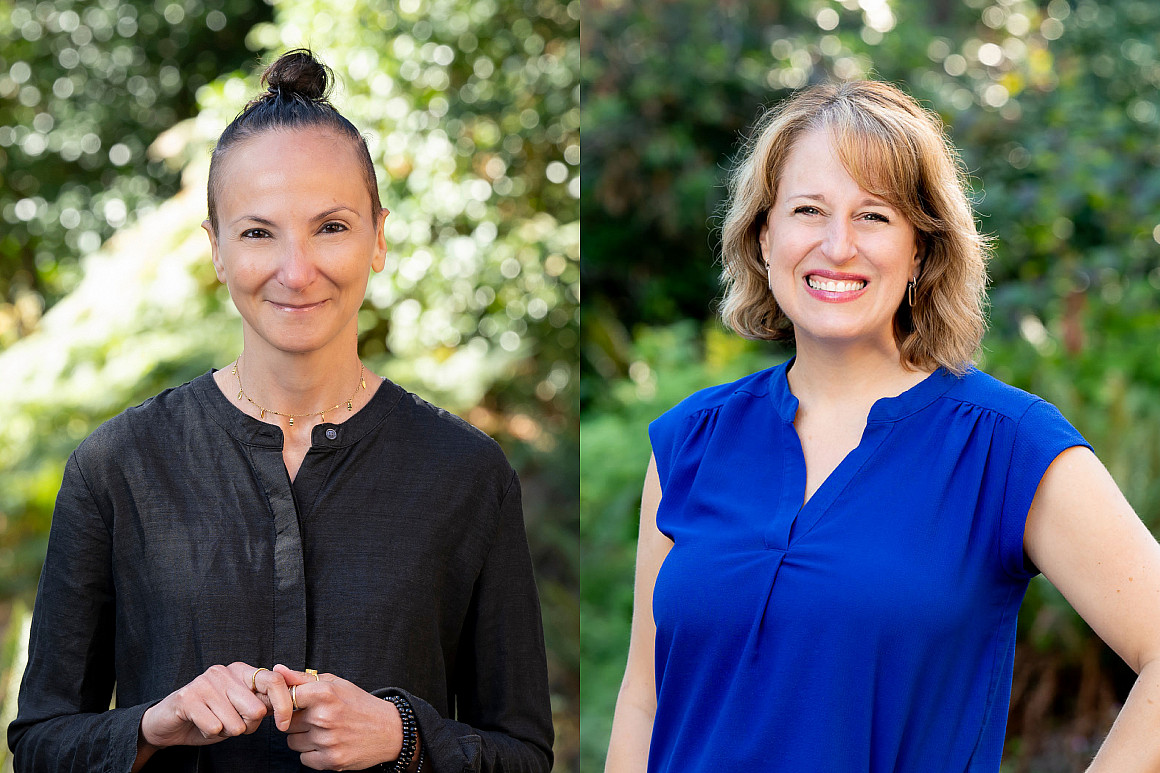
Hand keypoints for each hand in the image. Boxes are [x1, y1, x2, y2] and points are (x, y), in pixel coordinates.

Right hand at [139, 662, 294, 749]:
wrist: (168, 723)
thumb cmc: (210, 716)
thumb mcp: (242, 709)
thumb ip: (264, 704)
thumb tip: (291, 702)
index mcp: (242, 671)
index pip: (274, 681)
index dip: (285, 705)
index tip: (283, 726)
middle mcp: (225, 671)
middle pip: (257, 709)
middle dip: (248, 726)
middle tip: (231, 723)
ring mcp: (205, 682)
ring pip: (236, 723)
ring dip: (227, 731)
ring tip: (214, 722)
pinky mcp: (188, 697)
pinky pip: (215, 727)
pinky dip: (210, 733)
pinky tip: (201, 724)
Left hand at [274, 664, 404, 770]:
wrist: (390, 730)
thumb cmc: (360, 705)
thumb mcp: (337, 684)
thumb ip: (303, 678)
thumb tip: (277, 671)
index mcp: (325, 694)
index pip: (286, 697)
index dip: (288, 702)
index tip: (296, 704)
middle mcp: (324, 717)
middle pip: (287, 723)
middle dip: (298, 721)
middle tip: (318, 718)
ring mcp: (328, 741)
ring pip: (293, 742)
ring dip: (304, 738)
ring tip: (324, 731)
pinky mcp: (331, 761)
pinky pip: (303, 759)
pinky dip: (312, 754)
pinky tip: (328, 745)